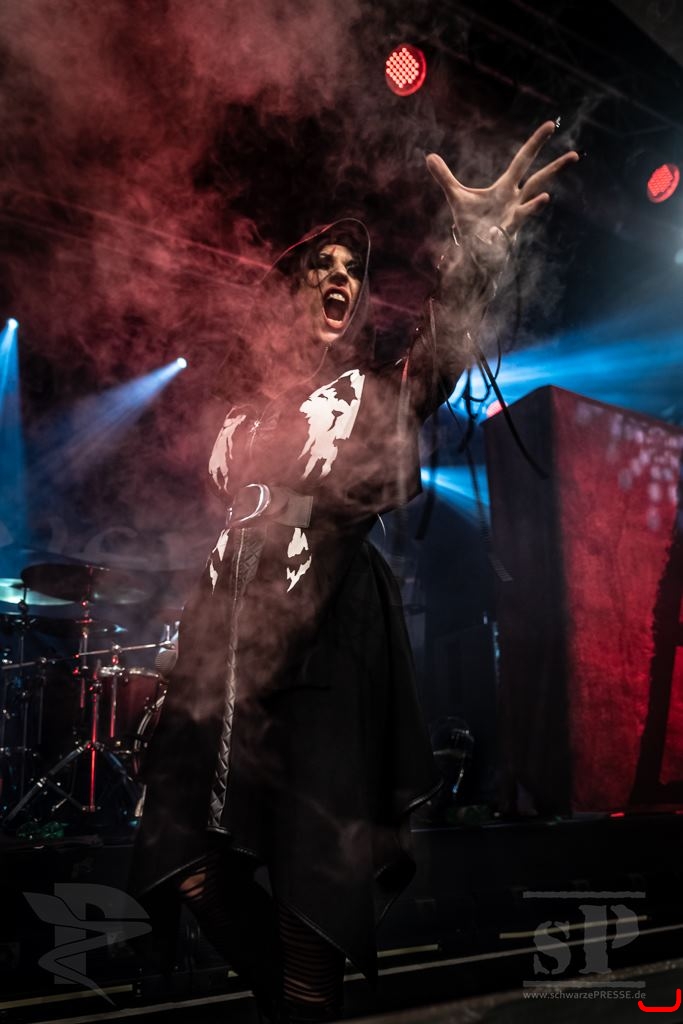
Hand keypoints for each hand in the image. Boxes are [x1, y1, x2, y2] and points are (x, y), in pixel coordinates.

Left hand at [426, 121, 578, 256]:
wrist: (473, 251)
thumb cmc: (471, 224)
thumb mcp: (456, 197)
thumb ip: (444, 177)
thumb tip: (429, 156)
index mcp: (506, 188)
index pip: (524, 160)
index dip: (536, 143)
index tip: (551, 125)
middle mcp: (515, 202)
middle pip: (539, 180)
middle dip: (555, 168)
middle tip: (575, 155)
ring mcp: (513, 220)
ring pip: (530, 209)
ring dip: (536, 206)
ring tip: (547, 198)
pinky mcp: (505, 238)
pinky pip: (508, 235)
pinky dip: (504, 235)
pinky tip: (502, 234)